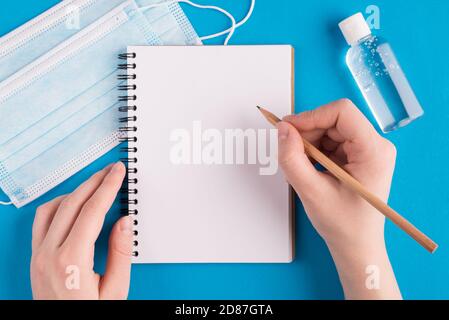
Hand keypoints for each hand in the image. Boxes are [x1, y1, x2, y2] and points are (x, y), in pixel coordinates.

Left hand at [30, 162, 131, 299]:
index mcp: (71, 260)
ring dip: (76, 191)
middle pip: (72, 203)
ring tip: (96, 185)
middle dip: (94, 181)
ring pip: (53, 208)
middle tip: (111, 170)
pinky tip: (74, 205)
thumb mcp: (115, 291)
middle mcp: (49, 253)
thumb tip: (125, 221)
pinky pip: (42, 220)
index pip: (92, 211)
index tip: (118, 172)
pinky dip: (59, 205)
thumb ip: (120, 253)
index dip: (107, 187)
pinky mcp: (34, 258)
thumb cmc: (91, 315)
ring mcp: (38, 255)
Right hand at [277, 99, 400, 298]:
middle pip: (334, 120)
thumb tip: (282, 129)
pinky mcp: (358, 156)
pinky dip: (314, 151)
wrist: (356, 245)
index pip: (342, 112)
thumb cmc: (342, 224)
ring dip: (309, 144)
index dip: (311, 116)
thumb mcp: (311, 191)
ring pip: (330, 129)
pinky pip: (331, 141)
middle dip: (308, 133)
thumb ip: (292, 159)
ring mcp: (368, 150)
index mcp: (374, 151)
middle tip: (290, 154)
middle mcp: (375, 145)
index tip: (288, 129)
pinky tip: (310, 170)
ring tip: (302, 168)